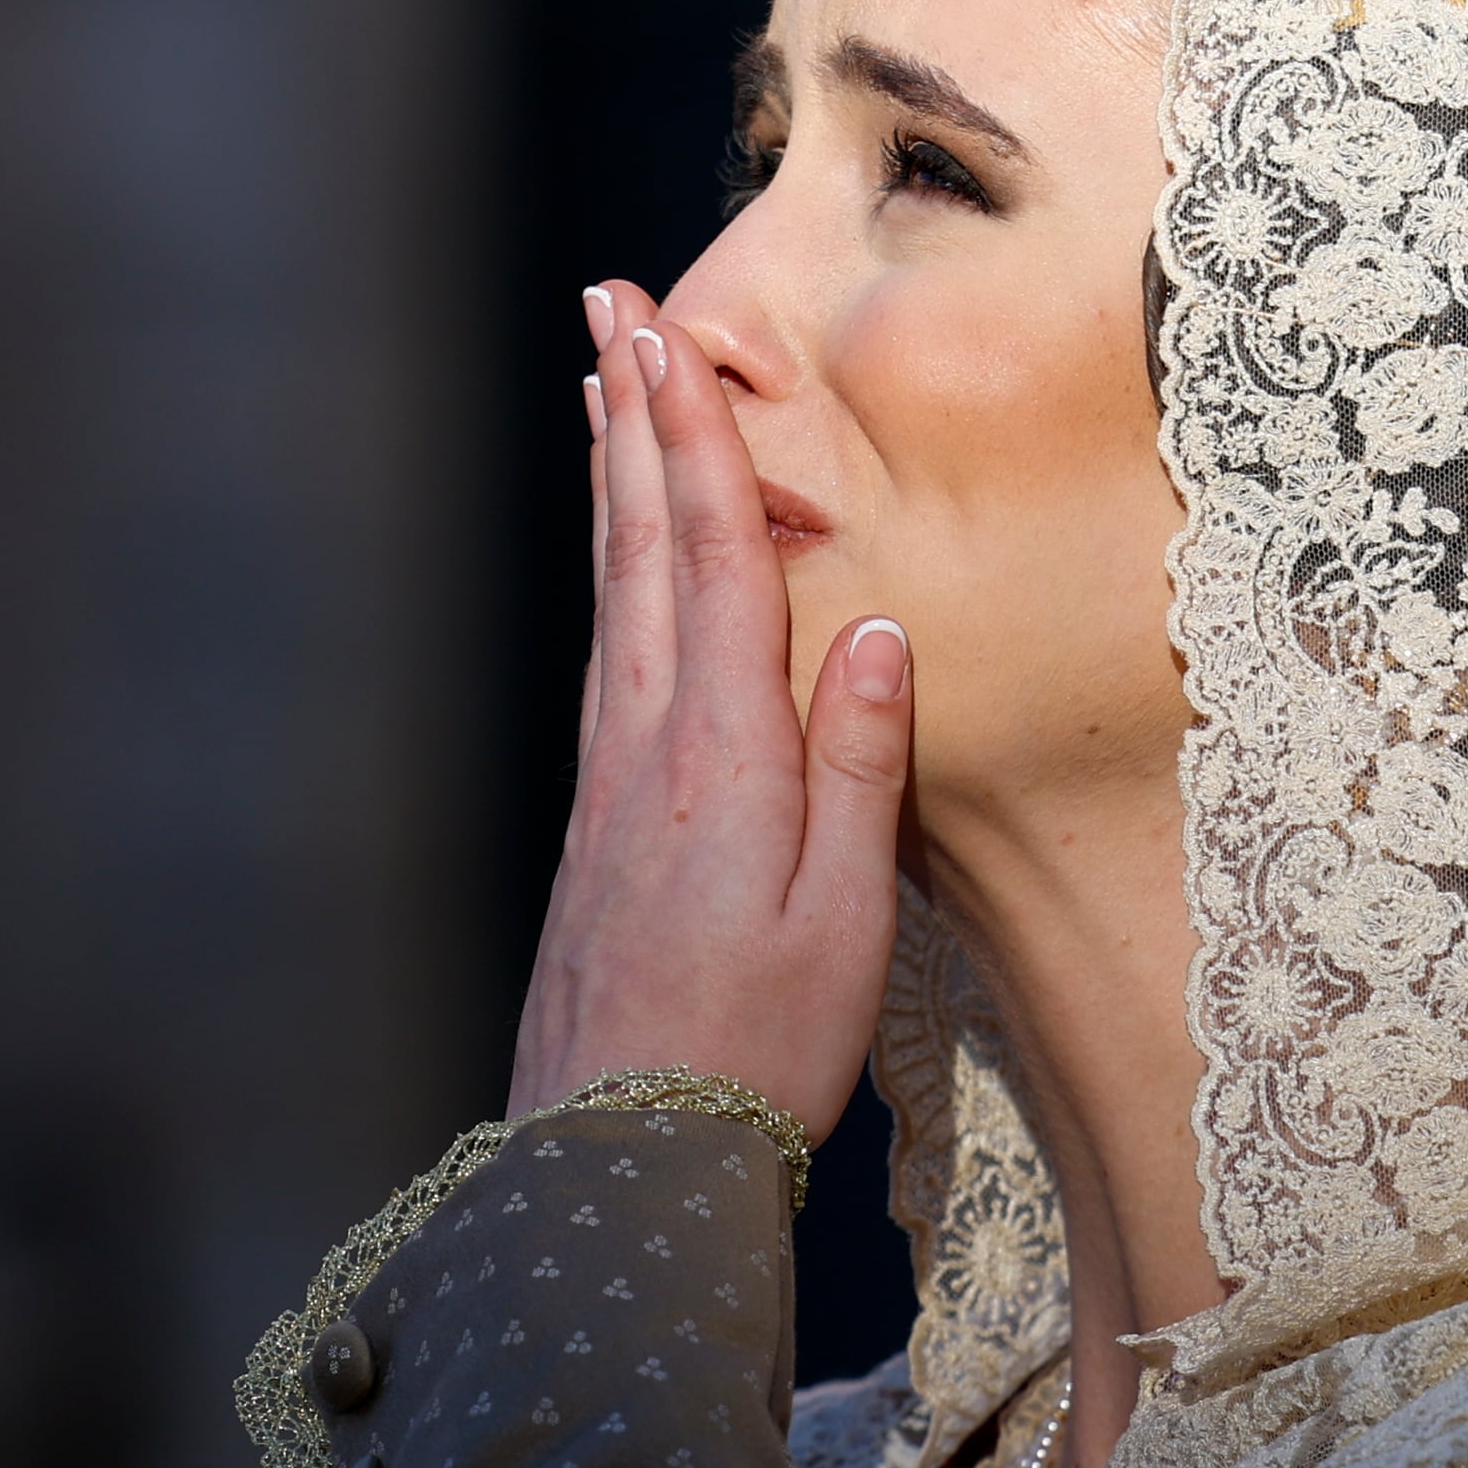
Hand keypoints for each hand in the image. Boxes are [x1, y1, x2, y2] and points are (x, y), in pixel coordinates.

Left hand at [506, 282, 913, 1139]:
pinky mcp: (593, 829)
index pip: (709, 560)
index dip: (690, 437)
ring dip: (611, 484)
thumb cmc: (757, 1051)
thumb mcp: (847, 920)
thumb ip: (862, 769)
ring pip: (609, 597)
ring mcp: (607, 786)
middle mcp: (647, 747)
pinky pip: (605, 659)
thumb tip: (874, 630)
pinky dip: (609, 578)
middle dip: (628, 419)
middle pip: (637, 549)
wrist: (619, 1159)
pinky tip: (616, 567)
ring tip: (604, 396)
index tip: (662, 331)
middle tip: (606, 307)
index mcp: (722, 756)